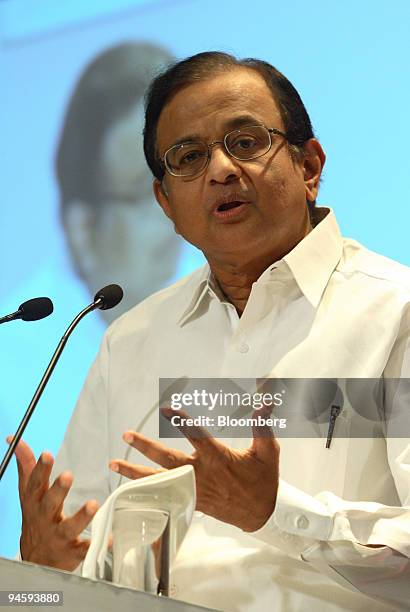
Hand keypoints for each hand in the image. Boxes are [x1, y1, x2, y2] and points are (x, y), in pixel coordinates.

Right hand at [7, 437, 98, 570]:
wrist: (37, 558)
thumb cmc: (35, 518)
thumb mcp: (28, 493)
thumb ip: (26, 466)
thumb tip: (16, 440)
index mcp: (35, 502)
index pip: (35, 484)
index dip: (40, 469)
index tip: (47, 454)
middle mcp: (45, 518)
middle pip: (50, 504)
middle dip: (58, 490)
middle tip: (67, 475)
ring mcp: (58, 536)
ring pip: (69, 527)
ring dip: (81, 516)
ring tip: (94, 505)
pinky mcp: (72, 551)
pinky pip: (85, 549)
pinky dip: (96, 545)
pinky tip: (109, 538)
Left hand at [109, 408, 279, 531]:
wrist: (263, 513)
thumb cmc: (264, 480)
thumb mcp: (268, 450)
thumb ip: (262, 425)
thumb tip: (264, 400)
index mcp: (218, 458)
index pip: (196, 436)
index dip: (181, 422)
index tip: (167, 409)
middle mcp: (201, 473)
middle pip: (168, 459)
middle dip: (145, 447)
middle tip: (127, 435)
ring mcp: (194, 489)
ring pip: (159, 480)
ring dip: (135, 472)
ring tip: (114, 463)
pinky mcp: (191, 501)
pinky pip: (164, 496)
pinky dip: (146, 493)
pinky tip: (128, 490)